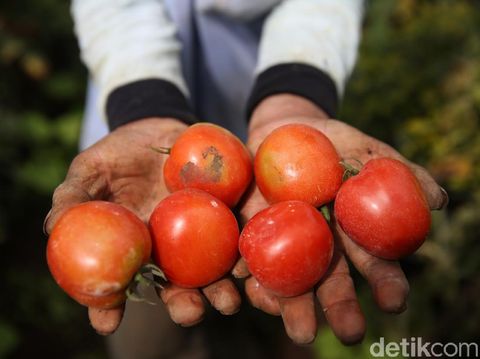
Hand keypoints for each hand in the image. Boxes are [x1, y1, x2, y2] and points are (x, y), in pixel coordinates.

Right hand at [44, 118, 240, 333]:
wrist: (160, 131)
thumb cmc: (120, 155)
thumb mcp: (92, 170)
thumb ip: (74, 197)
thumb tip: (53, 228)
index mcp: (134, 251)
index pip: (120, 286)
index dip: (109, 307)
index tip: (107, 323)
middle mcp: (168, 253)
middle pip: (177, 290)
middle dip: (184, 307)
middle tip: (189, 312)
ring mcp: (200, 238)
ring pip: (212, 275)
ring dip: (221, 291)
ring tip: (227, 300)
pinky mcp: (226, 218)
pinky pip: (237, 240)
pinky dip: (244, 254)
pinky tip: (248, 262)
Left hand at [238, 95, 447, 344]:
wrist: (285, 129)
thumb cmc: (333, 143)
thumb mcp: (368, 151)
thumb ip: (401, 172)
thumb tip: (438, 201)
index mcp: (351, 232)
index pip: (373, 263)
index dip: (386, 282)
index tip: (394, 303)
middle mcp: (320, 245)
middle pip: (331, 280)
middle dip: (341, 307)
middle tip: (349, 333)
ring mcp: (285, 240)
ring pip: (291, 277)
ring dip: (294, 304)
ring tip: (301, 329)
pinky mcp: (253, 230)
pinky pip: (250, 253)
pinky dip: (248, 270)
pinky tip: (247, 283)